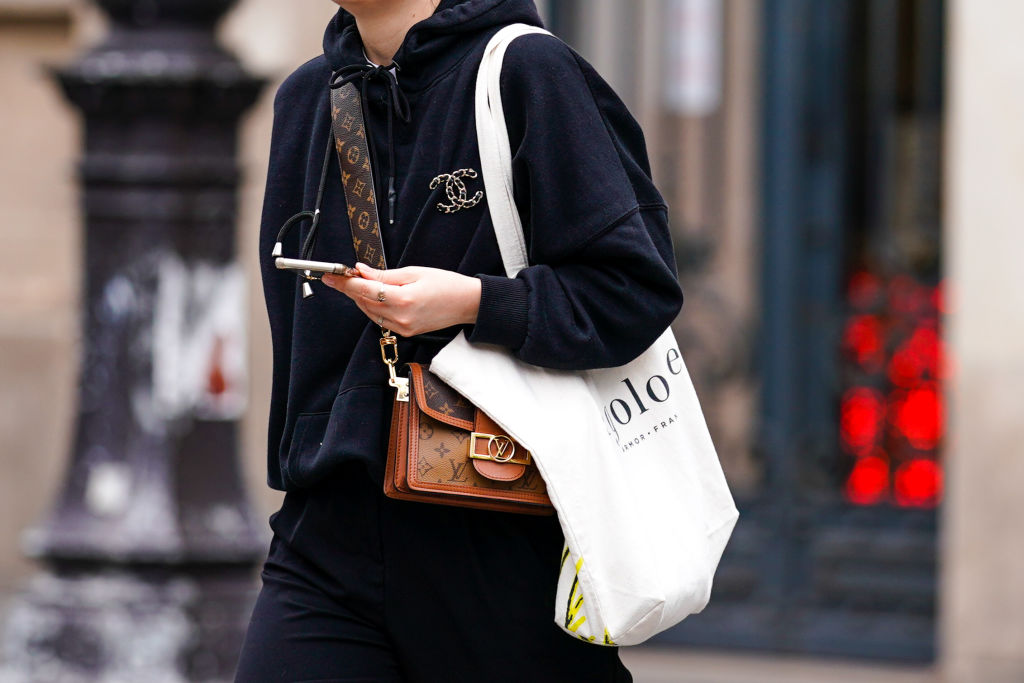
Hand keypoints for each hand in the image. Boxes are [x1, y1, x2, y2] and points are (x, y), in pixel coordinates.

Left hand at [322, 262, 481, 336]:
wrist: (467, 304)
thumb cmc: (446, 284)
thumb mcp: (414, 272)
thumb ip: (384, 275)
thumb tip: (361, 271)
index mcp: (402, 300)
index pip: (364, 290)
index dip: (344, 282)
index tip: (330, 276)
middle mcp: (400, 318)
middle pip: (363, 303)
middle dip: (351, 289)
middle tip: (344, 275)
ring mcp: (402, 328)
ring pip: (370, 312)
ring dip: (361, 298)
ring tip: (360, 283)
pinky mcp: (406, 332)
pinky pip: (380, 319)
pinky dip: (373, 307)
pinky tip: (375, 296)